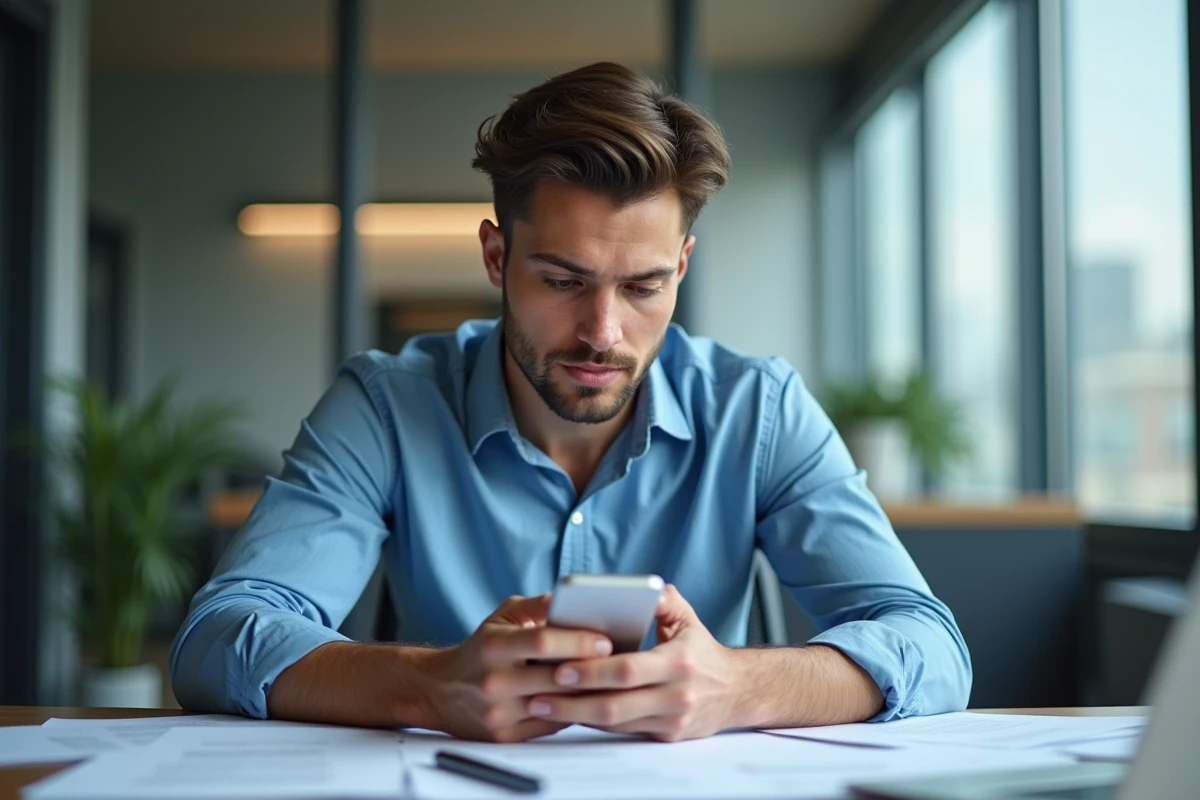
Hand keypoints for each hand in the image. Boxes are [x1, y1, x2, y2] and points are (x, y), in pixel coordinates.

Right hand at [420, 594, 613, 741]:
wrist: (439, 690)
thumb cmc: (480, 649)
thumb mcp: (501, 617)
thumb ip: (536, 606)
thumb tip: (569, 597)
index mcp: (494, 646)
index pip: (542, 641)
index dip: (578, 641)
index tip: (606, 640)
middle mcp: (494, 680)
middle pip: (555, 677)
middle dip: (591, 670)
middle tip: (620, 663)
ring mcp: (499, 712)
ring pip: (556, 705)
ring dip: (587, 694)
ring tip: (611, 682)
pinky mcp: (504, 736)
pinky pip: (550, 724)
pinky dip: (571, 712)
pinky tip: (588, 700)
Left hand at [525, 584, 744, 741]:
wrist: (737, 691)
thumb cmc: (702, 651)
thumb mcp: (687, 618)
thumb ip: (662, 599)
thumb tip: (641, 587)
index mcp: (678, 662)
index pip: (628, 670)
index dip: (592, 671)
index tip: (561, 667)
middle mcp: (675, 696)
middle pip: (615, 704)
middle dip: (573, 700)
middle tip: (539, 691)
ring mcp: (670, 720)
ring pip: (615, 724)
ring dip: (576, 715)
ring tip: (543, 704)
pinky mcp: (666, 736)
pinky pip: (623, 732)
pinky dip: (593, 723)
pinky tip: (569, 712)